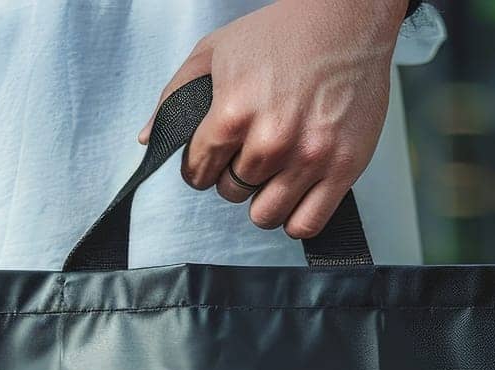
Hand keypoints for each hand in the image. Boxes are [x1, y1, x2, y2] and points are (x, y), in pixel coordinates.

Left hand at [145, 0, 401, 238]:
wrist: (345, 20)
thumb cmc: (283, 32)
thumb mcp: (213, 52)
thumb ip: (175, 97)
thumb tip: (149, 139)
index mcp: (233, 112)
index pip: (198, 172)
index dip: (201, 166)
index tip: (213, 159)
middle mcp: (271, 139)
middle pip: (232, 193)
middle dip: (234, 177)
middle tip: (250, 154)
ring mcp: (309, 156)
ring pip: (266, 214)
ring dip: (264, 200)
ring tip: (273, 175)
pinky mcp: (344, 168)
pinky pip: (307, 224)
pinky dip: (296, 220)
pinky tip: (295, 196)